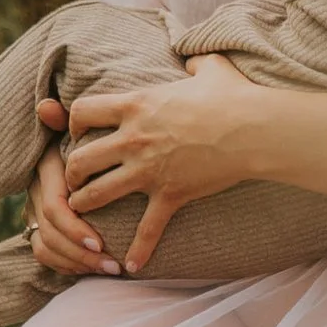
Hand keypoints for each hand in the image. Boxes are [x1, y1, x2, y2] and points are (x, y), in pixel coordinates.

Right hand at [27, 98, 115, 277]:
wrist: (67, 145)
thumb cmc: (81, 133)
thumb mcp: (71, 124)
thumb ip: (61, 119)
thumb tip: (46, 105)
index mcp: (45, 172)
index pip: (54, 208)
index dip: (75, 229)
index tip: (100, 242)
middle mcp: (36, 194)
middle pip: (50, 234)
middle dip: (81, 254)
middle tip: (114, 265)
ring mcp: (35, 211)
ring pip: (45, 248)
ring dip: (77, 264)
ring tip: (111, 270)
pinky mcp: (40, 225)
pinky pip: (45, 254)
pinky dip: (67, 266)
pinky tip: (94, 270)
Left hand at [62, 55, 258, 273]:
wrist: (255, 129)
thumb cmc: (234, 96)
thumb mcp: (211, 69)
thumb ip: (195, 63)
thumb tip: (193, 61)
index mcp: (137, 105)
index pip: (83, 111)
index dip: (74, 122)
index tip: (79, 131)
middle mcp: (134, 138)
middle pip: (80, 159)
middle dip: (71, 172)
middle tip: (74, 178)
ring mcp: (149, 170)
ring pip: (98, 193)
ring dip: (85, 204)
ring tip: (83, 210)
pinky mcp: (170, 194)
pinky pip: (147, 229)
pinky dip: (139, 249)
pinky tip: (131, 265)